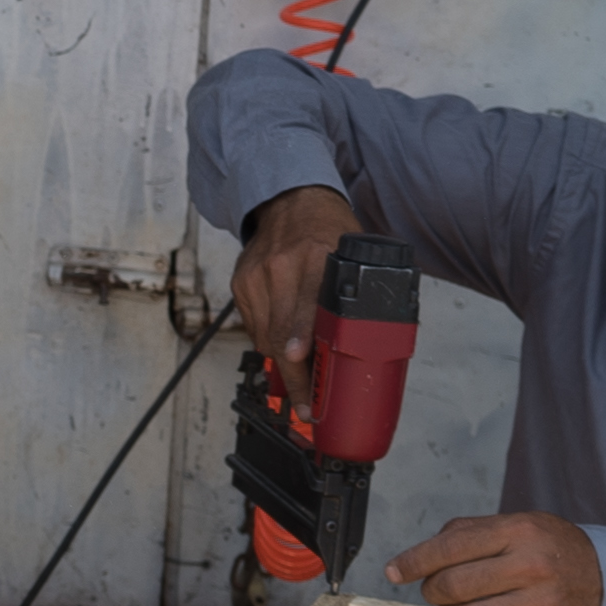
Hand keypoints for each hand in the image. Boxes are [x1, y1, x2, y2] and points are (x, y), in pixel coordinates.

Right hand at [233, 186, 364, 413]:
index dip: (300, 339)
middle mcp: (281, 266)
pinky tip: (286, 337)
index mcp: (318, 257)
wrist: (292, 202)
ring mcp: (256, 275)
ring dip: (283, 360)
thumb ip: (355, 298)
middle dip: (295, 375)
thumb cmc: (329, 231)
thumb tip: (365, 348)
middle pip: (281, 333)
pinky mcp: (240, 283)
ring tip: (302, 375)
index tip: (300, 361)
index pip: (305, 306)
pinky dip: (270, 338)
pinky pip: (253, 327)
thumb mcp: (352, 258)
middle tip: (306, 403)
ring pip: (265, 338)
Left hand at [386, 512, 602, 605]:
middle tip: (436, 590)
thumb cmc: (550, 548)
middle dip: (432, 591)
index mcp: (519, 532)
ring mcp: (539, 604)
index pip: (450, 547)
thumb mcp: (515, 523)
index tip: (393, 571)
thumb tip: (418, 556)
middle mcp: (530, 567)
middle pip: (452, 586)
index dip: (413, 561)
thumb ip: (466, 532)